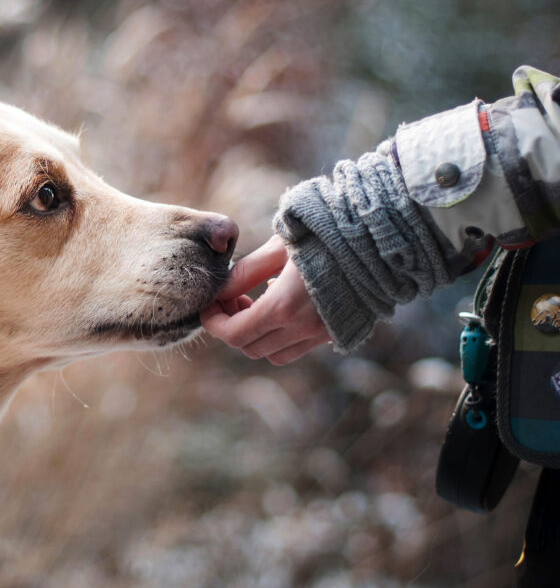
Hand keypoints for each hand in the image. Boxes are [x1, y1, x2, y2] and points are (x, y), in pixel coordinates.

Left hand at [201, 235, 330, 364]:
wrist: (380, 240)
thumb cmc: (325, 234)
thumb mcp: (279, 247)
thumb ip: (246, 272)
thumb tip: (219, 290)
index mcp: (284, 307)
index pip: (234, 334)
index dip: (213, 322)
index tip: (208, 305)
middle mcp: (303, 329)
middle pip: (249, 347)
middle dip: (231, 326)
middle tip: (231, 298)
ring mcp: (321, 334)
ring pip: (272, 354)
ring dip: (255, 335)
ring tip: (254, 303)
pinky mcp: (335, 333)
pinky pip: (296, 348)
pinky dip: (279, 336)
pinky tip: (281, 305)